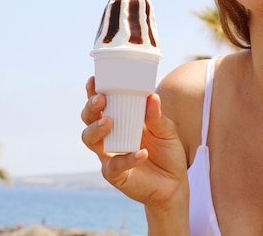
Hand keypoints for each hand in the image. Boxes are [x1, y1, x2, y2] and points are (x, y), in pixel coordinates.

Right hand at [81, 77, 189, 208]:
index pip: (102, 104)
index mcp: (121, 120)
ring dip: (97, 129)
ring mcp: (110, 155)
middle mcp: (110, 136)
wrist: (174, 183)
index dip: (94, 92)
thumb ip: (157, 116)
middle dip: (90, 109)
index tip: (94, 80)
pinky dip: (127, 159)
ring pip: (91, 141)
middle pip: (88, 120)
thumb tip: (152, 96)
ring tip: (109, 121)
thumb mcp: (166, 130)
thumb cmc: (167, 151)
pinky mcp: (116, 175)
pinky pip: (114, 166)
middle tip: (100, 100)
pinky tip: (142, 153)